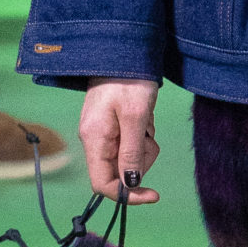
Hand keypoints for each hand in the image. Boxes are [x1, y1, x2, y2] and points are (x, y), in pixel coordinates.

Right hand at [79, 79, 160, 202]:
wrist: (126, 52)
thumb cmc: (129, 79)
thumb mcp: (135, 116)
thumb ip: (131, 152)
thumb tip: (130, 184)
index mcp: (94, 139)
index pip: (102, 184)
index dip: (128, 195)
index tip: (153, 194)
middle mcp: (94, 140)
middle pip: (119, 173)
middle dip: (140, 162)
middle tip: (148, 135)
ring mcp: (103, 133)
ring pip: (128, 159)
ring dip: (144, 146)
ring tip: (146, 121)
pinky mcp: (113, 127)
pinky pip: (131, 144)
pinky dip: (143, 136)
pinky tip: (144, 118)